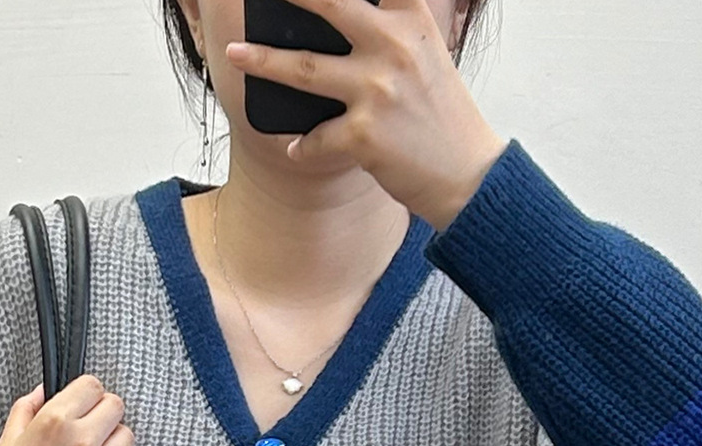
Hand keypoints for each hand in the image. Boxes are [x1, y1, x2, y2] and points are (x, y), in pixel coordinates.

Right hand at [0, 374, 134, 445]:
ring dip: (111, 440)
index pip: (93, 386)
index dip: (86, 393)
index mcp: (55, 421)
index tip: (81, 403)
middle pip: (116, 407)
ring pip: (126, 438)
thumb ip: (27, 408)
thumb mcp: (8, 438)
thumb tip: (43, 391)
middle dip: (102, 412)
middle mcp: (81, 443)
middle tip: (89, 425)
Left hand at [223, 0, 507, 231]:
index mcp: (412, 20)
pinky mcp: (364, 135)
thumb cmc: (441, 115)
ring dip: (264, 61)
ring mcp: (377, 90)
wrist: (467, 173)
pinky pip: (316, 138)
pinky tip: (298, 149)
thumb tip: (341, 18)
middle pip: (329, 4)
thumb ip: (390, 30)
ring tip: (234, 55)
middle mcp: (393, 47)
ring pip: (305, 69)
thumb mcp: (426, 54)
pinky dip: (304, 146)